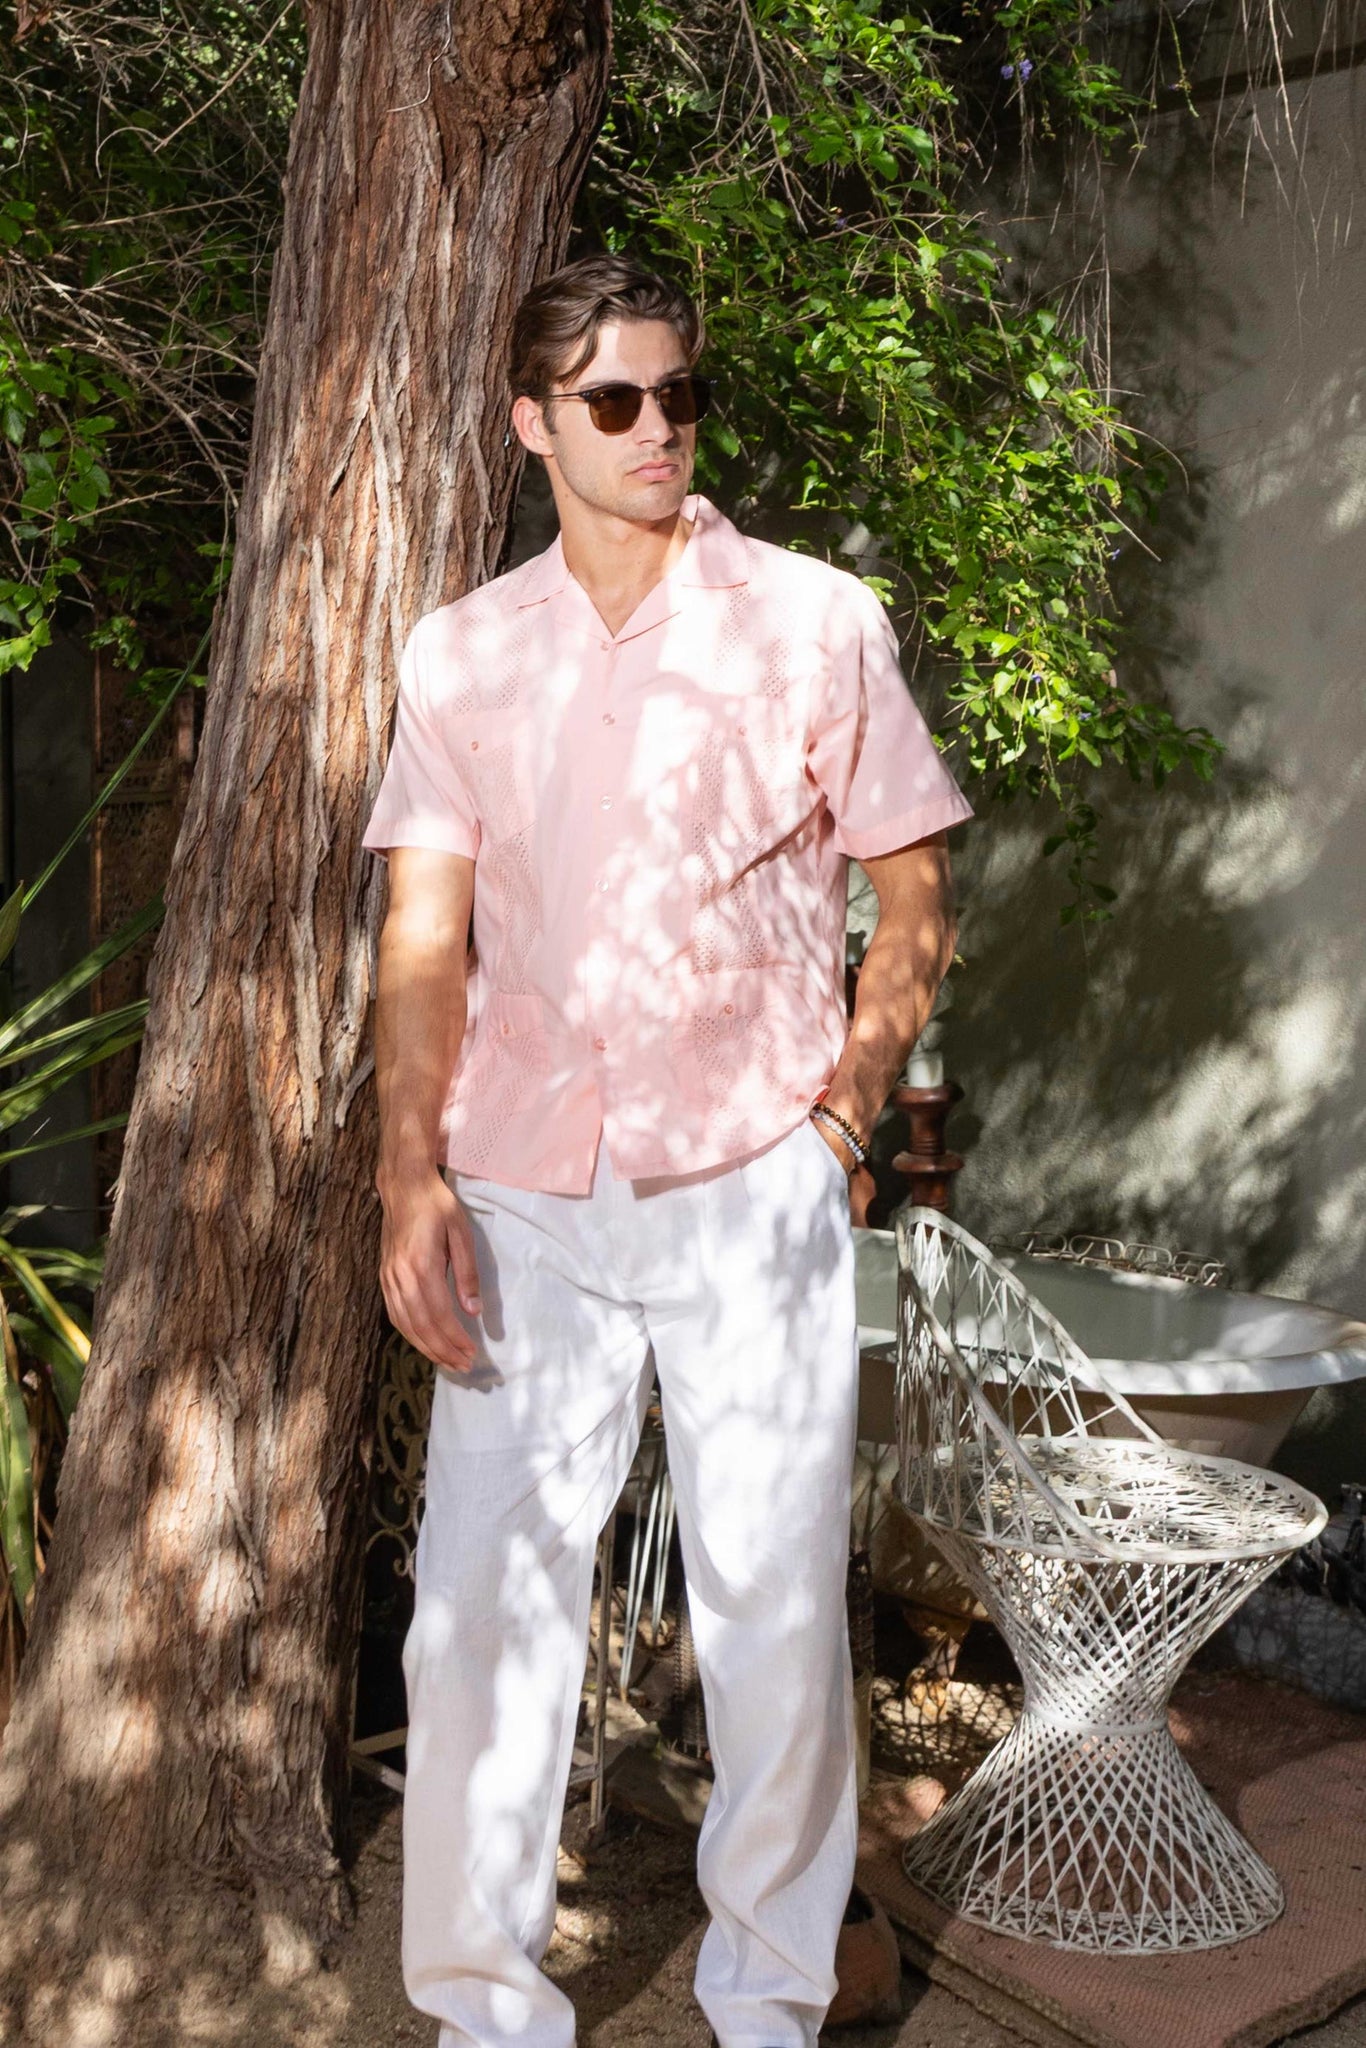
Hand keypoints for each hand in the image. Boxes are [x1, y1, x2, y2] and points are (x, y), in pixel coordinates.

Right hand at [378, 1165, 481, 1372]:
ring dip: (426, 1348)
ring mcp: (388, 1277)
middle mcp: (400, 1276)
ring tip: (447, 1362)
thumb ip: (467, 1273)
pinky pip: (394, 1314)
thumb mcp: (461, 1233)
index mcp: (421, 1264)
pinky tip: (424, 1342)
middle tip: (463, 1367)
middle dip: (443, 1351)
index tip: (473, 1353)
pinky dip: (410, 1334)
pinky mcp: (384, 1276)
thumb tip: (474, 1311)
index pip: (439, 1314)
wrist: (403, 1186)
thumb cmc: (437, 1206)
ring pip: (405, 1324)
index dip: (455, 1338)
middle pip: (421, 1326)